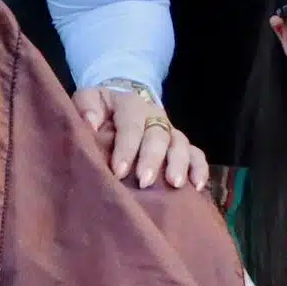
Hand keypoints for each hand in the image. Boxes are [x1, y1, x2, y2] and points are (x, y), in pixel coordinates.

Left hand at [75, 81, 206, 190]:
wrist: (120, 103)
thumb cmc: (101, 107)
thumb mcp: (88, 99)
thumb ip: (86, 107)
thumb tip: (90, 122)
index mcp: (131, 104)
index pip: (131, 125)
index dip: (126, 148)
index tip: (118, 171)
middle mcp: (155, 116)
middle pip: (158, 136)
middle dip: (152, 159)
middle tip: (144, 181)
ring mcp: (170, 130)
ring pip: (181, 144)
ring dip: (179, 164)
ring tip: (175, 184)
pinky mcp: (181, 144)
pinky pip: (196, 154)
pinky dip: (200, 169)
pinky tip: (198, 187)